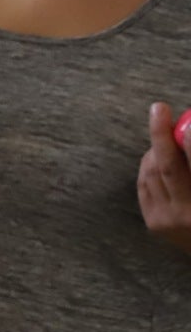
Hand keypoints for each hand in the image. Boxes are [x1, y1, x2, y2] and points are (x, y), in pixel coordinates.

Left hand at [139, 103, 190, 256]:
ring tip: (167, 137)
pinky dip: (150, 164)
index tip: (187, 122)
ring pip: (152, 172)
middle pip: (167, 166)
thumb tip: (189, 128)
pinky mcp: (153, 223)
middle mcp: (187, 213)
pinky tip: (159, 156)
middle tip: (159, 108)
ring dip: (157, 148)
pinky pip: (145, 183)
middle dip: (161, 134)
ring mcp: (166, 220)